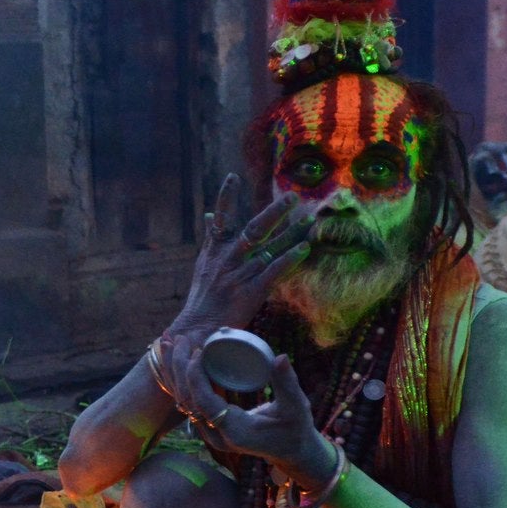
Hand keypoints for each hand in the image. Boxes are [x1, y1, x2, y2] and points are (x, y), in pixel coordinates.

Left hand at [169, 345, 334, 485]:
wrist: (291, 452)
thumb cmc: (296, 429)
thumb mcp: (296, 407)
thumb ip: (287, 383)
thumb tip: (280, 357)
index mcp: (235, 431)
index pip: (205, 403)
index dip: (196, 377)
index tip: (197, 351)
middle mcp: (217, 435)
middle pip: (187, 400)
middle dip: (179, 368)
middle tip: (178, 339)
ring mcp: (211, 433)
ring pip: (184, 400)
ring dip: (174, 371)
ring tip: (168, 342)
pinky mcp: (210, 426)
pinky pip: (190, 401)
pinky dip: (182, 378)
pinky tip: (177, 357)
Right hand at [171, 174, 314, 339]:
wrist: (197, 329)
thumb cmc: (203, 297)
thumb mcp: (203, 264)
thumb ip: (212, 239)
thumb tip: (209, 216)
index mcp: (214, 251)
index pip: (220, 220)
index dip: (225, 198)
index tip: (232, 177)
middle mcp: (227, 259)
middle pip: (253, 230)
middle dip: (274, 212)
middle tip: (292, 197)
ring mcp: (239, 275)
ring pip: (269, 248)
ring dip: (291, 232)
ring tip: (309, 218)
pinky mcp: (251, 292)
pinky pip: (274, 271)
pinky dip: (290, 259)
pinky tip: (305, 248)